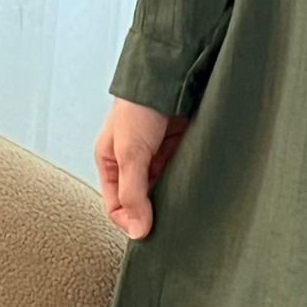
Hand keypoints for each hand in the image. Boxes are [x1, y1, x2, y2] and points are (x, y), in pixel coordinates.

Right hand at [95, 99, 188, 238]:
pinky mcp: (177, 153)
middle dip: (153, 216)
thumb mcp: (130, 152)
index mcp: (111, 163)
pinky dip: (186, 188)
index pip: (115, 208)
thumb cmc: (139, 106)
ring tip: (184, 212)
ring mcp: (156, 159)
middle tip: (170, 228)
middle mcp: (132, 164)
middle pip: (141, 204)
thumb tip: (138, 232)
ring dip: (172, 202)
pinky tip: (194, 194)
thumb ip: (133, 193)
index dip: (130, 222)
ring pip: (162, 194)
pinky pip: (180, 180)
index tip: (149, 233)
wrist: (169, 73)